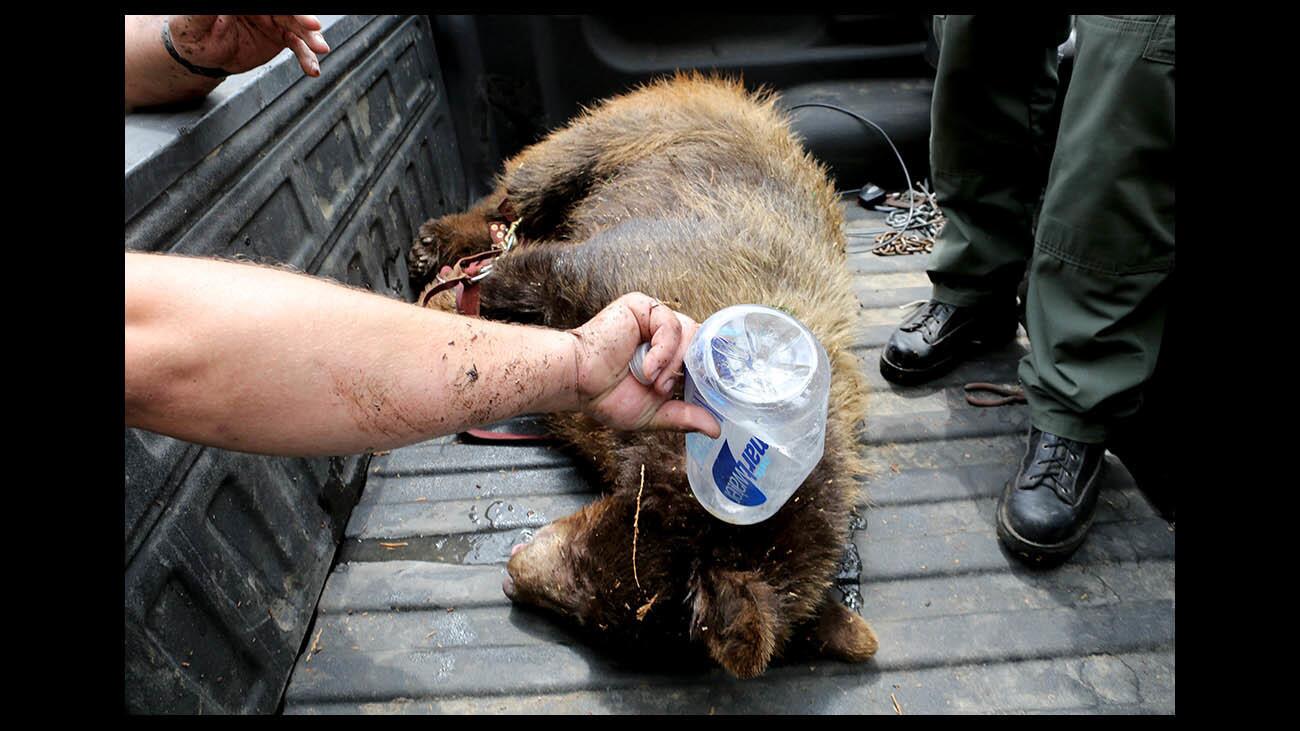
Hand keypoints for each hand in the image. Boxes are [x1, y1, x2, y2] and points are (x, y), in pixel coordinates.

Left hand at [166, 15, 330, 76]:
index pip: (267, 2)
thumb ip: (208, 11)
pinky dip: (307, 58)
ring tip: (320, 50)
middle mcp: (262, 8)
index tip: (297, 16)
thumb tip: (223, 8)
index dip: (285, 8)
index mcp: (244, 2)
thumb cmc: (192, 35)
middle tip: (314, 27)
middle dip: (303, 19)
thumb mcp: (195, 22)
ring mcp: (272, 21)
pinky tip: (313, 69)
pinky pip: (297, 47)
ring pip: (297, 27)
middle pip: (287, 11)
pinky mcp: (279, 38)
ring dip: (311, 39)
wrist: (200, 58)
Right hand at [569, 293, 720, 435]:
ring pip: (689, 334)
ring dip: (672, 364)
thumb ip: (684, 416)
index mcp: (670, 355)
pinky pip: (670, 325)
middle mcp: (665, 334)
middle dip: (688, 371)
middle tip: (664, 390)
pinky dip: (663, 351)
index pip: (703, 355)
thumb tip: (716, 429)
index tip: (706, 391)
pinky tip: (645, 368)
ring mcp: (655, 319)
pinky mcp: (642, 307)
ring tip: (650, 381)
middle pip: (701, 343)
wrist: (578, 383)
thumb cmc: (606, 396)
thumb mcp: (654, 413)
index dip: (707, 372)